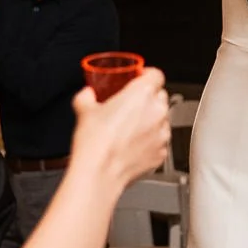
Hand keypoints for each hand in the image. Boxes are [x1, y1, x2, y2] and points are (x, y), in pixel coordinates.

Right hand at [69, 68, 171, 190]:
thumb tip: (87, 94)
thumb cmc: (95, 142)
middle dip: (148, 99)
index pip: (156, 74)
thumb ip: (87, 96)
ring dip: (150, 121)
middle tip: (130, 106)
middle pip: (160, 96)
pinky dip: (150, 141)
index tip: (138, 79)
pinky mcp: (162, 153)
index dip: (146, 75)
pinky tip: (133, 146)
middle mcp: (157, 111)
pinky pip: (159, 141)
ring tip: (130, 129)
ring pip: (162, 120)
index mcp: (142, 93)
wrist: (100, 172)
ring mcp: (162, 134)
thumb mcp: (84, 109)